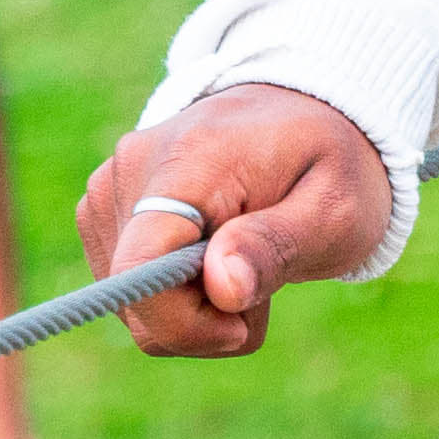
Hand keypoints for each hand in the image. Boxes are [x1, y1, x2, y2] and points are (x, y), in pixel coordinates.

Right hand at [77, 88, 397, 357]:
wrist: (304, 115)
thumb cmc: (329, 164)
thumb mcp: (335, 207)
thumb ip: (276, 244)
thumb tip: (221, 286)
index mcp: (188, 160)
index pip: (141, 266)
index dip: (185, 322)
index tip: (242, 321)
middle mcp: (130, 170)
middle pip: (139, 302)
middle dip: (208, 318)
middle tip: (266, 274)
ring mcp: (109, 192)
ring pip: (135, 310)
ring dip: (198, 312)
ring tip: (246, 257)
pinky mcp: (103, 214)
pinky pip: (133, 297)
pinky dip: (179, 301)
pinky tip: (217, 257)